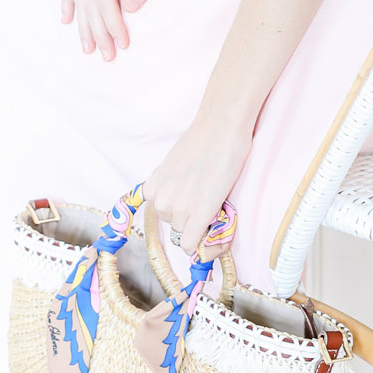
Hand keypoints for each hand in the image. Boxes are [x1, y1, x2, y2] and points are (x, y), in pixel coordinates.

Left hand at [145, 110, 253, 258]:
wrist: (220, 128)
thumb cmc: (200, 140)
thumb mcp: (172, 164)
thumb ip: (170, 184)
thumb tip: (179, 195)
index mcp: (152, 189)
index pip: (162, 213)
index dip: (178, 208)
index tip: (191, 200)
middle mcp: (160, 202)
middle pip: (173, 224)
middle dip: (188, 215)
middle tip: (205, 197)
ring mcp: (178, 210)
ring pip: (185, 233)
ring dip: (198, 223)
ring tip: (213, 200)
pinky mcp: (199, 215)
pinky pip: (191, 244)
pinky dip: (198, 244)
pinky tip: (207, 231)